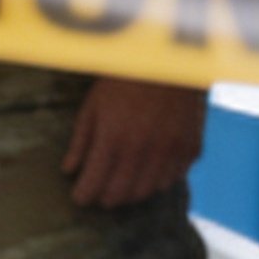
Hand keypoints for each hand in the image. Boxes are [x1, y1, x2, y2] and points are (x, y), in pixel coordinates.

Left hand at [61, 76, 206, 207]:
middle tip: (99, 194)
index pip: (93, 185)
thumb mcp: (93, 105)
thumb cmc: (125, 79)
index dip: (83, 196)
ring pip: (146, 191)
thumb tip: (69, 170)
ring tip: (123, 184)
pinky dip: (159, 180)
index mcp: (112, 139)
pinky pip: (172, 178)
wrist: (170, 60)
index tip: (79, 195)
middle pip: (119, 195)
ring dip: (131, 193)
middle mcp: (141, 149)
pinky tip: (150, 170)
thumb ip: (81, 141)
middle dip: (105, 198)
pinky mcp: (190, 146)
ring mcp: (168, 150)